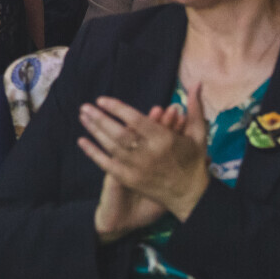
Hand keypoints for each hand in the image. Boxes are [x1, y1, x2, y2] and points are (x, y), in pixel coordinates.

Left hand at [78, 85, 210, 223]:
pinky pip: (107, 165)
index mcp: (164, 139)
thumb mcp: (198, 133)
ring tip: (82, 117)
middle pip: (119, 134)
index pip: (135, 120)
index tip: (102, 100)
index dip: (117, 109)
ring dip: (94, 131)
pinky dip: (93, 153)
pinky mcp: (130, 180)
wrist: (191, 196)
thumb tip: (196, 83)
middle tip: (84, 107)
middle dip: (99, 119)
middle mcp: (149, 154)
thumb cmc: (194, 160)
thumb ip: (195, 108)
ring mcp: (137, 169)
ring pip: (111, 147)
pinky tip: (81, 141)